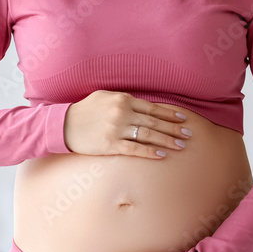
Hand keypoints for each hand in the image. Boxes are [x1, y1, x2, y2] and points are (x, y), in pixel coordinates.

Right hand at [62, 90, 189, 159]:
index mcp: (123, 99)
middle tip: (189, 134)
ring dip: (167, 140)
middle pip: (154, 122)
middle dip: (174, 128)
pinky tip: (162, 154)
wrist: (64, 124)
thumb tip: (145, 105)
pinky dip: (150, 152)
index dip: (170, 113)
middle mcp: (122, 113)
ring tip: (181, 145)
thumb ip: (125, 99)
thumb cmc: (86, 110)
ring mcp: (117, 129)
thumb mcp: (105, 96)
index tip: (184, 118)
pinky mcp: (111, 145)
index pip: (153, 107)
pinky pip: (135, 149)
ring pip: (148, 135)